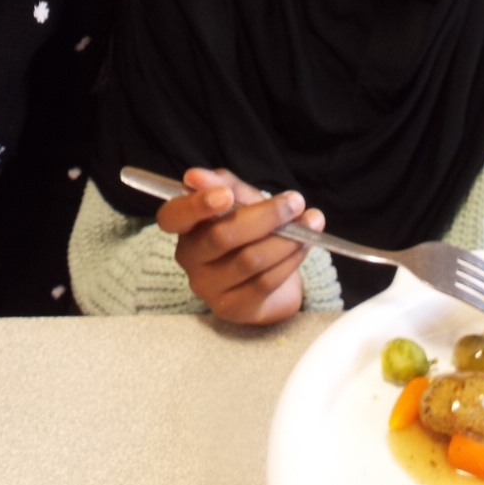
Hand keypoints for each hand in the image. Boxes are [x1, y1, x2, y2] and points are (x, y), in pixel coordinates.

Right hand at [156, 167, 325, 324]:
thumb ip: (223, 185)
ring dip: (287, 239)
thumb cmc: (249, 230)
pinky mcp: (233, 308)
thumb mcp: (240, 200)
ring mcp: (209, 287)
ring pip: (250, 260)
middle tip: (295, 201)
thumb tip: (196, 176)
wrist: (268, 274)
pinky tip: (305, 245)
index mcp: (185, 227)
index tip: (226, 195)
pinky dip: (290, 260)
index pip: (172, 217)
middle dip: (266, 216)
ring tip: (311, 222)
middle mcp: (190, 258)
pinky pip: (265, 282)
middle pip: (222, 236)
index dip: (195, 205)